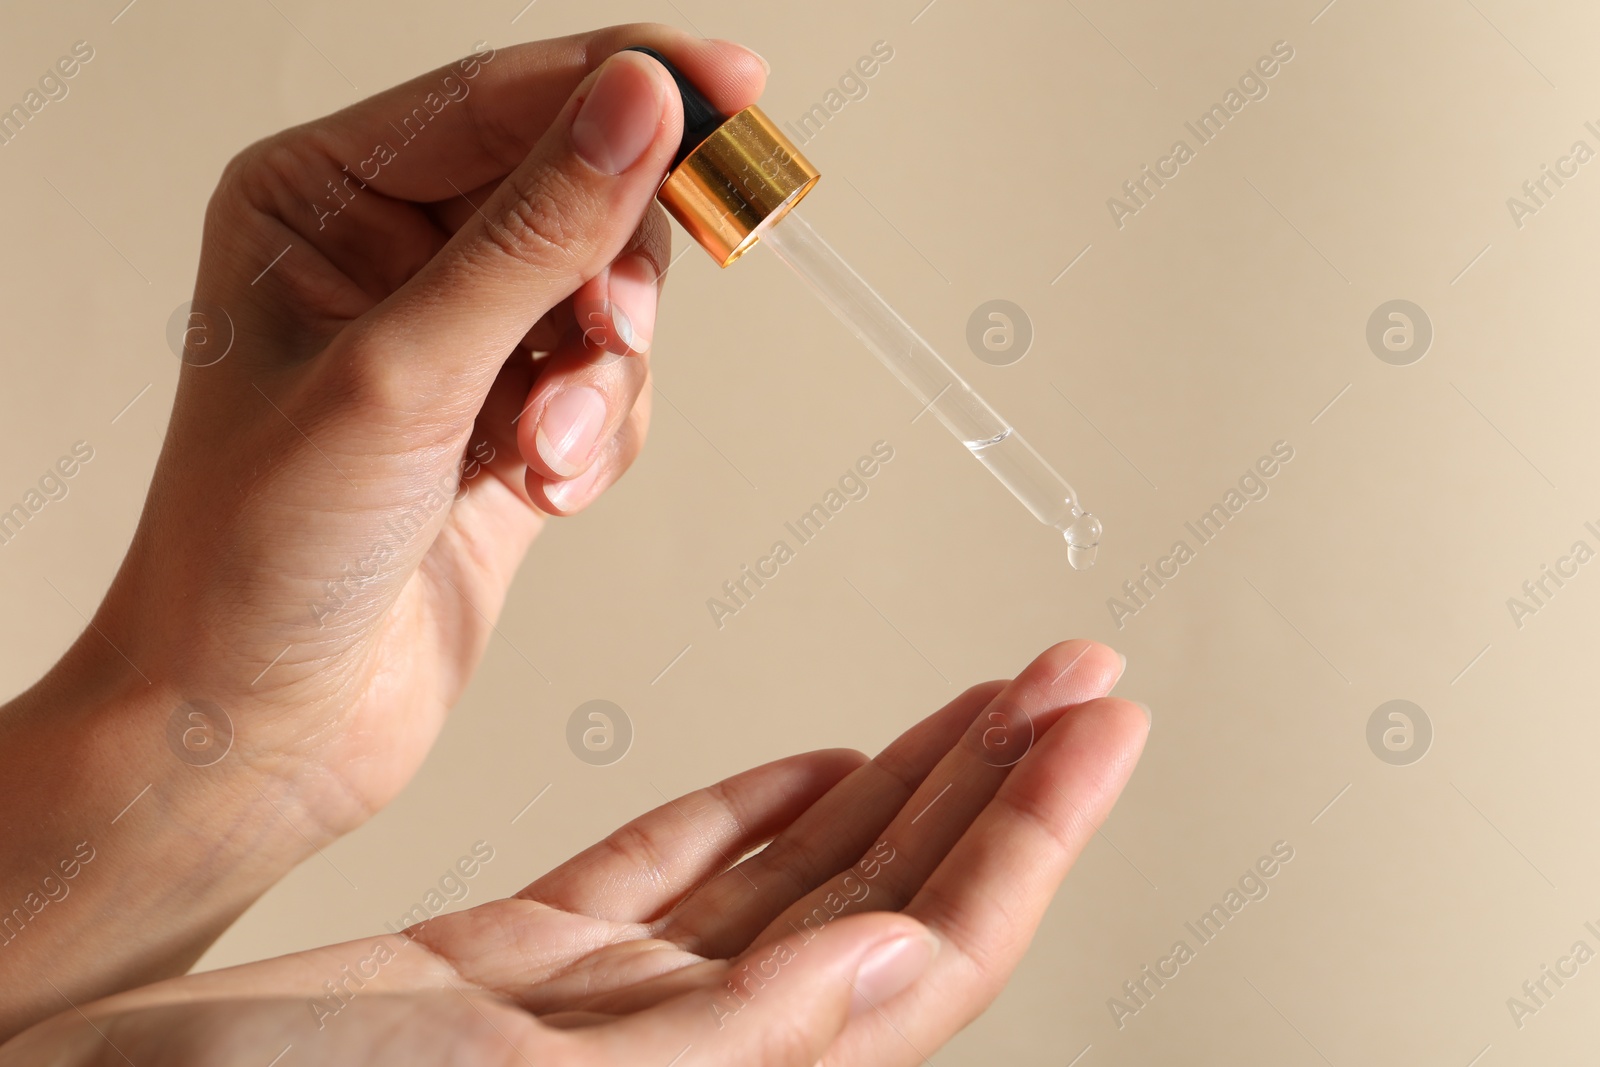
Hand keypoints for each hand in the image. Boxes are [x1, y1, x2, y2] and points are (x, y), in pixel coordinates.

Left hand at [0, 25, 761, 1036]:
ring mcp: (459, 345)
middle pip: (575, 190)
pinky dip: (599, 436)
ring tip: (543, 453)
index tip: (730, 87)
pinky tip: (543, 489)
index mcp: (324, 201)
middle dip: (608, 271)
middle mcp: (392, 259)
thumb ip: (534, 232)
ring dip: (599, 379)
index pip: (504, 97)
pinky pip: (610, 386)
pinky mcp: (509, 424)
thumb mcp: (404, 371)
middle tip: (608, 328)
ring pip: (606, 297)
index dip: (625, 82)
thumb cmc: (257, 555)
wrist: (261, 728)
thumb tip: (636, 105)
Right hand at [1, 642, 1145, 1064]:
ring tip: (991, 692)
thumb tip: (899, 964)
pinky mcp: (521, 964)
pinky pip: (676, 872)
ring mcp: (601, 1007)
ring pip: (798, 870)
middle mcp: (677, 1056)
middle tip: (1080, 678)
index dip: (1027, 838)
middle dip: (998, 782)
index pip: (922, 956)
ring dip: (905, 773)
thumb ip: (724, 1040)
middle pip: (884, 897)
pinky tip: (829, 759)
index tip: (1099, 725)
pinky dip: (760, 803)